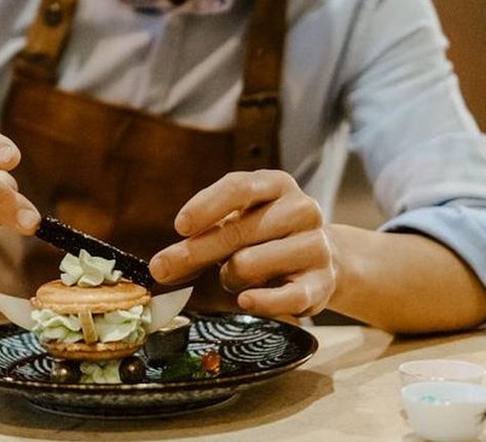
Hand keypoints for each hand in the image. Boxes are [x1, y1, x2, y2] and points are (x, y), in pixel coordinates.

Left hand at [149, 170, 334, 316]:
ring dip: (229, 277)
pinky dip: (261, 301)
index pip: (238, 187)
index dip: (206, 205)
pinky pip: (285, 297)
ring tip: (234, 277)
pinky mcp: (321, 282)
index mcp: (277, 185)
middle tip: (162, 269)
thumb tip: (162, 265)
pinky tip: (246, 299)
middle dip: (194, 252)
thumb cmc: (265, 237)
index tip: (179, 226)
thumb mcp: (238, 223)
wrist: (323, 260)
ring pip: (249, 264)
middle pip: (236, 231)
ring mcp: (315, 246)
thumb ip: (203, 236)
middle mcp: (301, 210)